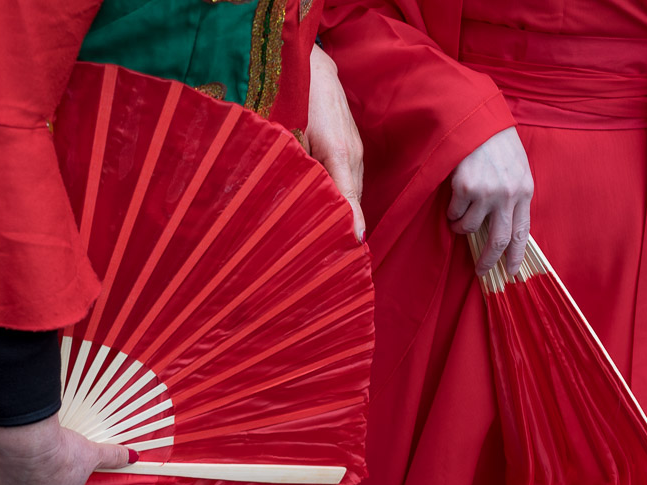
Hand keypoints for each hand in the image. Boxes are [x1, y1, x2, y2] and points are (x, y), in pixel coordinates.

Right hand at [0, 415, 132, 484]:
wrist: (27, 443)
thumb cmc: (61, 451)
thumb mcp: (92, 452)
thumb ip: (113, 457)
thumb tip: (134, 456)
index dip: (74, 483)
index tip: (71, 470)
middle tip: (52, 464)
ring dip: (30, 482)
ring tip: (33, 462)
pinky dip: (10, 476)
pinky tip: (16, 462)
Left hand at [304, 44, 365, 242]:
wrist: (311, 65)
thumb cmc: (296, 97)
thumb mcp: (290, 134)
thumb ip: (295, 167)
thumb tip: (296, 199)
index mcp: (339, 154)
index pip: (348, 203)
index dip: (346, 230)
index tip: (342, 255)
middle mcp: (354, 156)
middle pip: (352, 203)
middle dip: (341, 228)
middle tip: (325, 257)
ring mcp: (357, 151)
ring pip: (351, 192)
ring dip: (342, 213)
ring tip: (327, 241)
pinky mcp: (353, 147)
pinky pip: (349, 180)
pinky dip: (341, 198)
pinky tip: (328, 211)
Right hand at [448, 127, 533, 275]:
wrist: (478, 122)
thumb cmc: (497, 146)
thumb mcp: (516, 171)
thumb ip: (514, 197)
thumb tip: (505, 229)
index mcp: (524, 191)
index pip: (522, 232)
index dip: (515, 255)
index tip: (509, 272)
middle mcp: (508, 195)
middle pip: (498, 240)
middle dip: (487, 261)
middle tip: (480, 271)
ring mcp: (486, 192)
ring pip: (469, 228)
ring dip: (460, 228)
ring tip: (457, 219)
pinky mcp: (465, 188)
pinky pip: (454, 213)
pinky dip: (451, 212)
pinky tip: (453, 198)